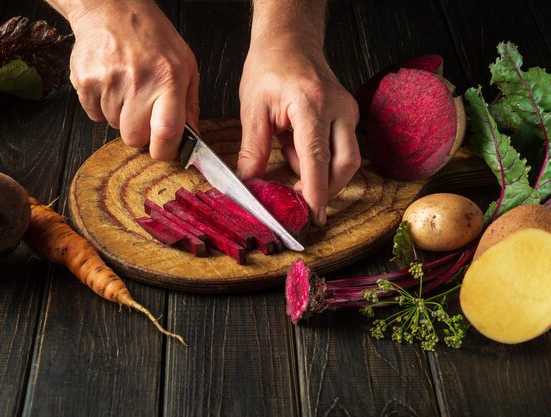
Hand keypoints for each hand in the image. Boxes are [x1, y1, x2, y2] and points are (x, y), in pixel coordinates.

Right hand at [65, 0, 199, 159]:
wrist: (112, 8)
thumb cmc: (153, 37)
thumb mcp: (185, 65)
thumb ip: (190, 105)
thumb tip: (193, 139)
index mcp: (169, 80)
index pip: (166, 133)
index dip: (164, 151)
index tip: (163, 150)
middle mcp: (139, 81)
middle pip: (134, 138)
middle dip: (139, 133)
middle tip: (142, 112)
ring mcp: (109, 81)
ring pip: (113, 126)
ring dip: (120, 115)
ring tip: (126, 87)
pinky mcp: (85, 81)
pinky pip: (93, 115)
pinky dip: (101, 106)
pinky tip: (110, 84)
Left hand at [237, 37, 359, 225]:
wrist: (289, 40)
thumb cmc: (269, 68)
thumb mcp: (253, 109)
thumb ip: (252, 151)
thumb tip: (250, 185)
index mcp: (310, 104)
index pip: (317, 157)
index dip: (317, 190)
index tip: (314, 215)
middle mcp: (337, 108)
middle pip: (345, 164)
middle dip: (325, 189)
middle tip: (298, 201)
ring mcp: (347, 111)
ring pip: (347, 159)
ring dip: (321, 172)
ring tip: (286, 152)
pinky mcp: (347, 115)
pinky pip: (341, 148)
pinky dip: (320, 159)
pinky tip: (295, 144)